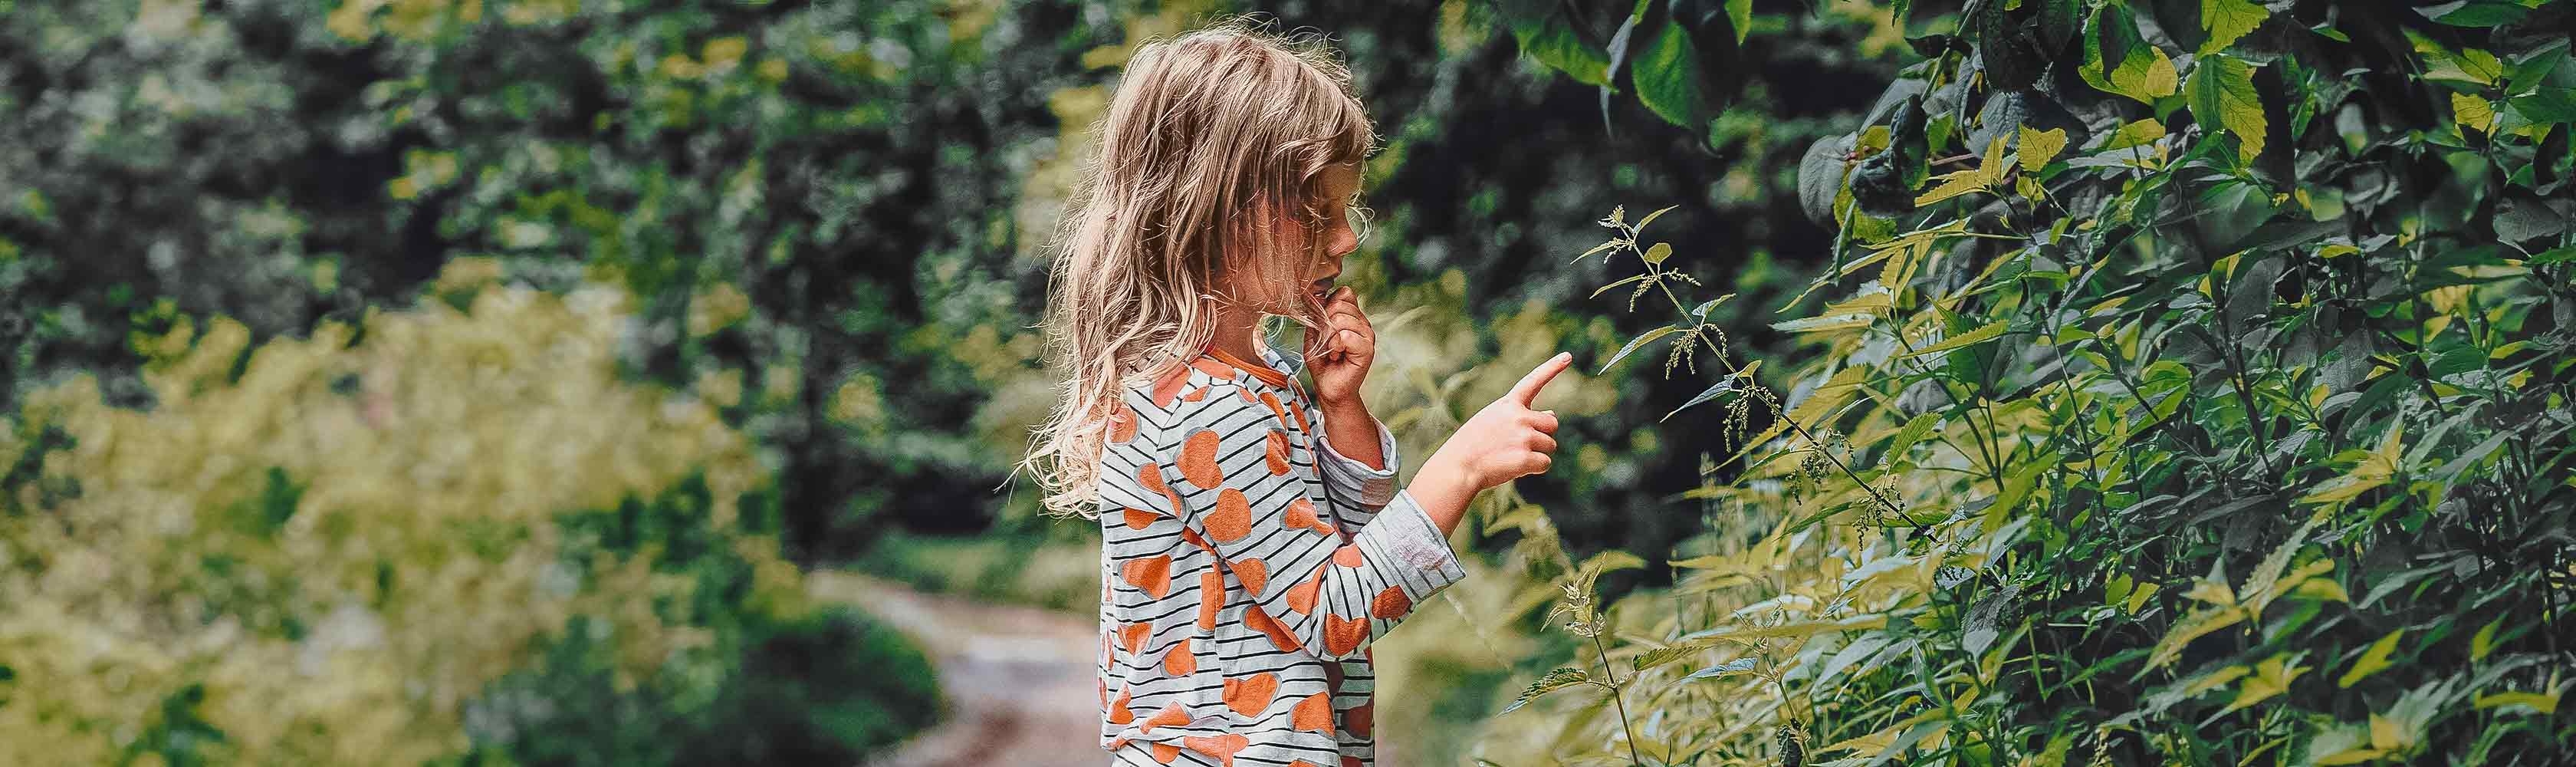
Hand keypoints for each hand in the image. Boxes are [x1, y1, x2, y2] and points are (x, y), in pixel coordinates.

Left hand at [1304, 286, 1373, 405]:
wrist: (1328, 387)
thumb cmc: (1322, 362)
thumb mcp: (1313, 333)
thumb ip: (1317, 314)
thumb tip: (1317, 295)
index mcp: (1353, 316)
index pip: (1344, 293)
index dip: (1328, 305)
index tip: (1323, 326)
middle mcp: (1363, 322)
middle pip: (1339, 304)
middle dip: (1325, 324)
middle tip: (1327, 342)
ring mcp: (1367, 335)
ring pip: (1340, 320)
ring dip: (1329, 338)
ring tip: (1333, 350)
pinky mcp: (1367, 349)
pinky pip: (1346, 336)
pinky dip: (1336, 346)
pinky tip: (1338, 355)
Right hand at [1416, 352, 1569, 498]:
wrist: (1457, 467)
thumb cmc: (1473, 445)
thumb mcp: (1491, 420)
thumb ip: (1520, 415)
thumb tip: (1552, 415)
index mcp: (1508, 405)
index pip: (1533, 382)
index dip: (1552, 368)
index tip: (1567, 356)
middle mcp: (1519, 417)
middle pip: (1552, 423)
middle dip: (1543, 435)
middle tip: (1521, 445)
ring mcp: (1524, 437)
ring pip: (1550, 445)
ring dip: (1537, 453)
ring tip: (1511, 456)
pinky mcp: (1526, 458)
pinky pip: (1545, 463)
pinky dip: (1534, 468)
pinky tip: (1514, 467)